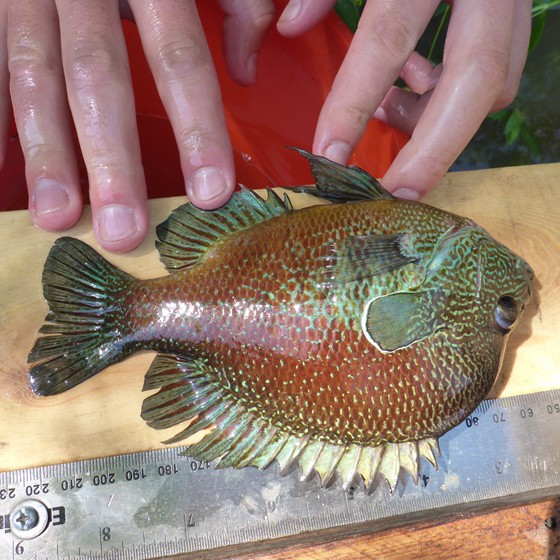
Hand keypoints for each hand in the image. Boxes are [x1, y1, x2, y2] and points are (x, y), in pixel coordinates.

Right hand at [1, 0, 276, 251]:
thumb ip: (236, 0)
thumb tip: (247, 70)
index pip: (178, 55)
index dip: (196, 127)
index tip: (211, 193)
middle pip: (97, 76)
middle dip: (111, 159)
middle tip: (125, 232)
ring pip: (31, 74)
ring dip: (46, 153)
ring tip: (59, 218)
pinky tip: (3, 171)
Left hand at [278, 0, 531, 198]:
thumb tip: (292, 26)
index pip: (388, 33)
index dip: (355, 100)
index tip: (328, 154)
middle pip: (476, 79)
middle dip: (433, 148)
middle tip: (397, 193)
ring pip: (497, 82)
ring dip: (443, 121)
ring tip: (392, 117)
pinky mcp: (513, 6)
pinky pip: (500, 68)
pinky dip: (454, 96)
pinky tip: (415, 85)